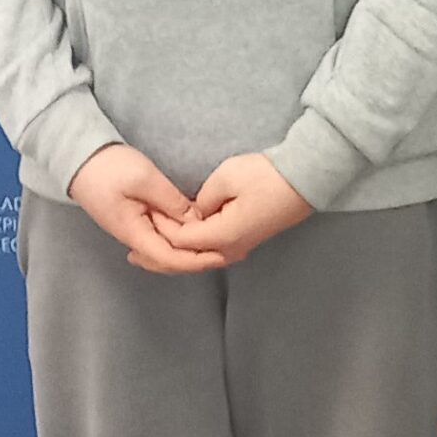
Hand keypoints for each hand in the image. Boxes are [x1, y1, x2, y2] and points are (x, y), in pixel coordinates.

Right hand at [68, 143, 225, 275]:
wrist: (79, 158)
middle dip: (198, 261)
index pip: (169, 258)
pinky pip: (161, 240)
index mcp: (133, 232)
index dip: (197, 261)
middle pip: (168, 261)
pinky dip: (181, 242)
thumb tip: (196, 222)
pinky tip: (197, 236)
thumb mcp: (145, 179)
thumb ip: (171, 201)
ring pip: (166, 253)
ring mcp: (134, 231)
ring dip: (191, 253)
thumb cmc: (109, 167)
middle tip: (229, 254)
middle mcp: (134, 238)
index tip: (222, 255)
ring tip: (218, 247)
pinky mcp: (136, 222)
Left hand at [150, 152, 313, 265]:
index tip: (143, 214)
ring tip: (148, 256)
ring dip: (174, 258)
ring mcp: (240, 248)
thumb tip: (192, 213)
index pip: (179, 240)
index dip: (159, 229)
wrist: (305, 179)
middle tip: (132, 255)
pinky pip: (210, 253)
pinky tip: (179, 247)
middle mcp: (229, 250)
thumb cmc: (266, 176)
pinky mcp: (245, 241)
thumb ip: (200, 201)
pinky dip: (190, 252)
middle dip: (159, 258)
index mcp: (222, 236)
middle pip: (187, 260)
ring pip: (199, 260)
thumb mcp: (226, 178)